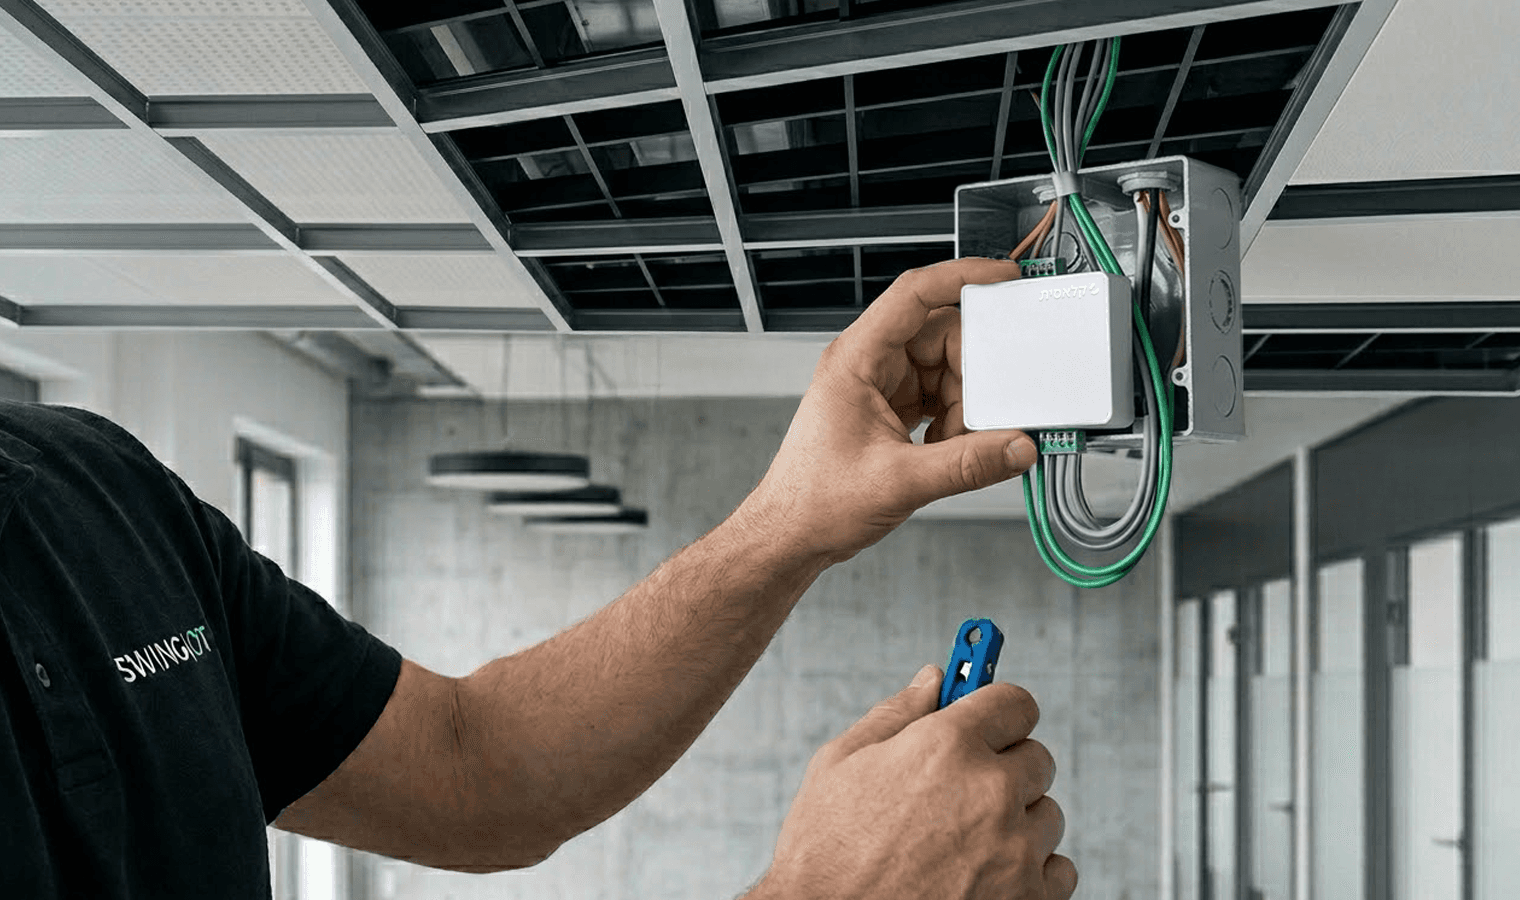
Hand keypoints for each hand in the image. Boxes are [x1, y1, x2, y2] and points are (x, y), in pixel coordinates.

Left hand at [743, 258, 1037, 562]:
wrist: (791, 534)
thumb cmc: (814, 501)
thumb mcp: (899, 481)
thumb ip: (965, 464)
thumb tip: (1017, 447)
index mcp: (856, 359)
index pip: (914, 294)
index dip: (962, 277)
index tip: (1003, 276)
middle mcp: (868, 364)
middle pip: (941, 336)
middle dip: (972, 372)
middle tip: (989, 407)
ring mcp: (880, 386)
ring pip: (944, 370)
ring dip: (963, 404)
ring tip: (958, 443)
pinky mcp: (890, 410)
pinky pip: (938, 397)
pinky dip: (954, 421)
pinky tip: (948, 449)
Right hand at [756, 666, 1074, 899]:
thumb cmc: (824, 850)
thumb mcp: (841, 763)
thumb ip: (897, 713)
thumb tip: (934, 679)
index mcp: (947, 745)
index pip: (1016, 703)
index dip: (998, 713)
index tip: (989, 724)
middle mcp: (990, 792)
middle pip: (1037, 758)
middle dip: (1004, 767)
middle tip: (961, 792)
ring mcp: (1014, 851)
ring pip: (1047, 816)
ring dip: (1016, 822)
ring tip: (963, 842)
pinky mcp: (1027, 899)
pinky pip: (1058, 869)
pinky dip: (1031, 871)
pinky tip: (986, 874)